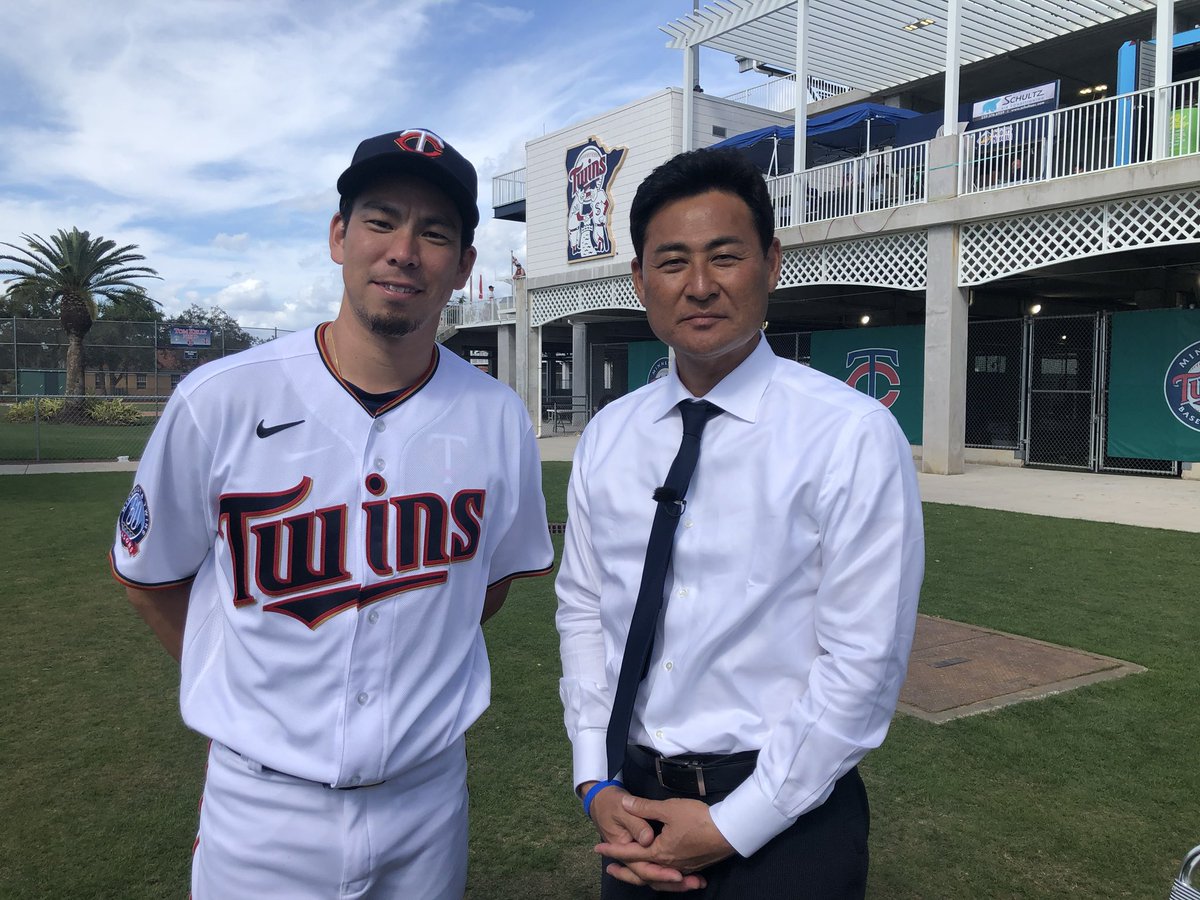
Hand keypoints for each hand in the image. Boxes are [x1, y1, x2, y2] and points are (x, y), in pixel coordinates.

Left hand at [588, 785, 706, 891]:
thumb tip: (625, 803)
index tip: (598, 849)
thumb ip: (645, 807)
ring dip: (642, 876)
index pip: (630, 853)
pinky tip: (663, 874)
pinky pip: (672, 878)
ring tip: (634, 873)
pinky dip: (662, 878)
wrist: (729, 831)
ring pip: (657, 878)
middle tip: (609, 869)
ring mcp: (682, 868)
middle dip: (624, 871)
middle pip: (641, 873)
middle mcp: (669, 865)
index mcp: (659, 853)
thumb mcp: (669, 808)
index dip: (613, 850)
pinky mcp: (694, 867)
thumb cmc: (698, 819)